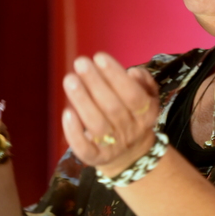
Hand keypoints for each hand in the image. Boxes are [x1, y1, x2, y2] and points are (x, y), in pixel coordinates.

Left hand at [61, 52, 159, 176]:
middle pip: (113, 108)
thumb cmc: (133, 115)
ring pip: (97, 125)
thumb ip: (144, 82)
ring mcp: (113, 147)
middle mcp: (131, 131)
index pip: (133, 94)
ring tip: (70, 79)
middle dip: (95, 83)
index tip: (99, 57)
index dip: (116, 76)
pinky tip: (67, 113)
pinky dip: (74, 132)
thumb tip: (134, 73)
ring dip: (83, 101)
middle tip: (80, 63)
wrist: (131, 155)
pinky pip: (84, 148)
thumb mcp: (147, 97)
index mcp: (147, 114)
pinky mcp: (96, 158)